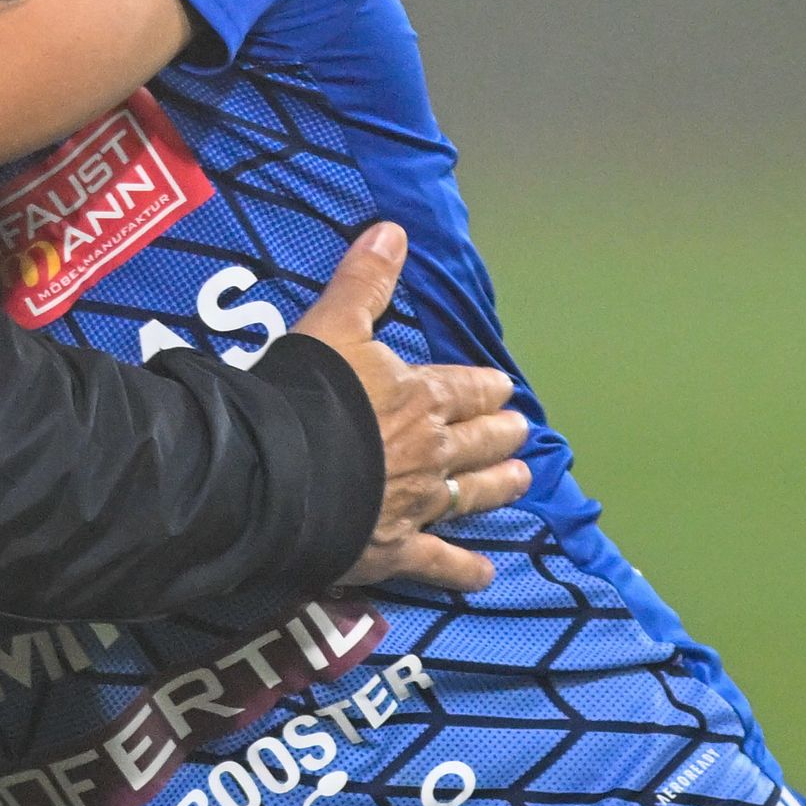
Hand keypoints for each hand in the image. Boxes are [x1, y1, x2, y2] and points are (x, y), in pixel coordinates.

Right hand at [294, 223, 528, 595]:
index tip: (503, 388)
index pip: (466, 389)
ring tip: (521, 481)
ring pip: (472, 495)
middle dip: (501, 433)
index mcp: (422, 398)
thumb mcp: (333, 325)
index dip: (486, 388)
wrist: (284, 472)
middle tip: (520, 430)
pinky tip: (485, 576)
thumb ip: (365, 281)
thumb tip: (393, 229)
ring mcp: (419, 503)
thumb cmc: (308, 395)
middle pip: (479, 441)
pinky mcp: (397, 548)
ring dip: (499, 486)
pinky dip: (464, 571)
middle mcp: (432, 452)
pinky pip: (439, 563)